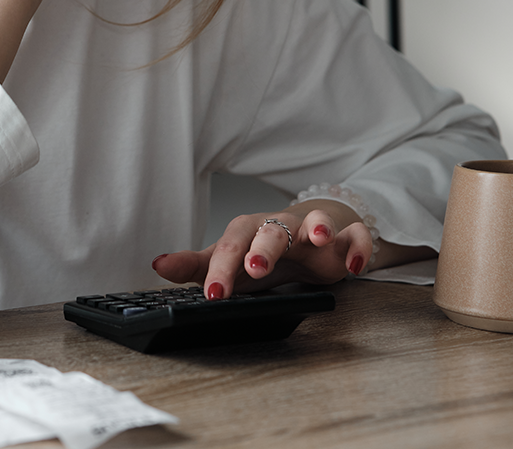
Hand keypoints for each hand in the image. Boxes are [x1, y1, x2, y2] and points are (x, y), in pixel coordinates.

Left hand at [152, 202, 375, 299]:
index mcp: (248, 232)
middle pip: (270, 230)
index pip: (230, 246)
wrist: (306, 238)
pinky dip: (358, 246)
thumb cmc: (262, 252)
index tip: (213, 294)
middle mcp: (279, 227)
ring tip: (318, 241)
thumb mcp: (230, 261)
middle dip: (264, 248)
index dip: (221, 269)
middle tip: (255, 269)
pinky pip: (356, 237)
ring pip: (315, 222)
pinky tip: (355, 265)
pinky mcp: (344, 240)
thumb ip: (196, 265)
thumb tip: (158, 264)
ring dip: (317, 228)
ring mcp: (312, 230)